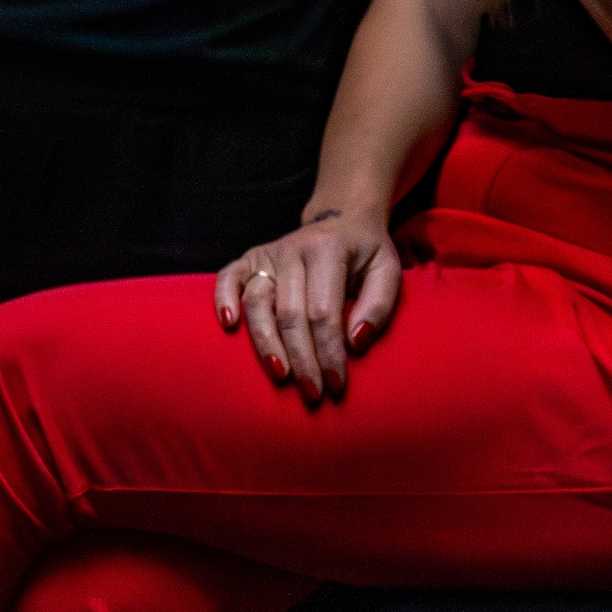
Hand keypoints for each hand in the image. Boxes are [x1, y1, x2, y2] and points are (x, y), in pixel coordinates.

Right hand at [214, 208, 401, 399]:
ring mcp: (269, 254)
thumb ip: (378, 306)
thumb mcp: (388, 272)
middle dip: (301, 358)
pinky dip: (223, 299)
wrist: (343, 218)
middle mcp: (294, 249)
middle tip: (313, 392)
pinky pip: (229, 277)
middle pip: (290, 314)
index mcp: (328, 249)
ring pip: (258, 302)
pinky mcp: (251, 258)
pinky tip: (228, 326)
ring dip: (266, 344)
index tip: (336, 384)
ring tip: (280, 376)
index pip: (324, 310)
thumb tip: (355, 343)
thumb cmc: (365, 254)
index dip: (328, 351)